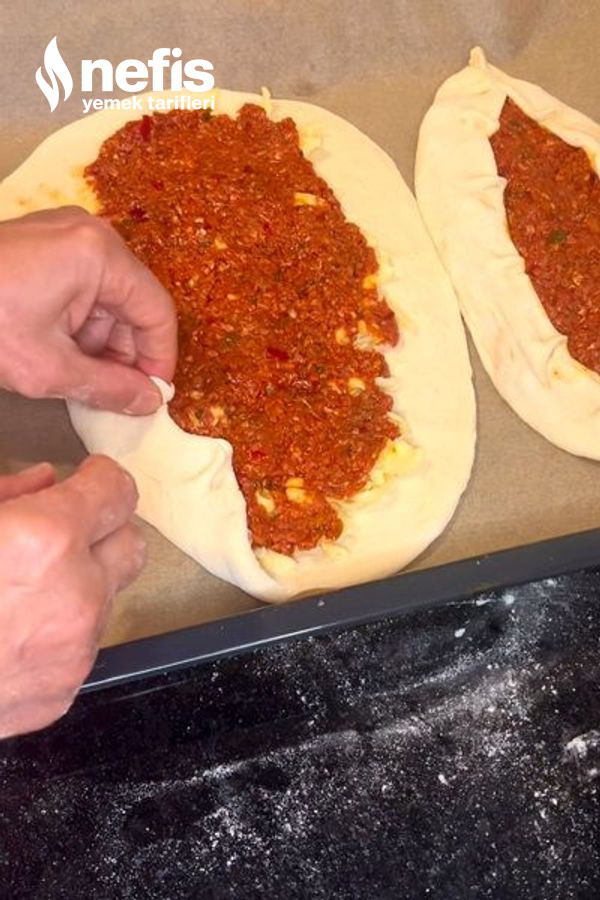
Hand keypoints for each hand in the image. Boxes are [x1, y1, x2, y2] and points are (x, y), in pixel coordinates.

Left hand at [0, 206, 176, 414]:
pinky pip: (82, 288)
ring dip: (97, 343)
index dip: (158, 360)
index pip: (156, 313)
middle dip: (123, 354)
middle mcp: (91, 235)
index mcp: (100, 256)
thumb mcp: (49, 368)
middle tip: (110, 394)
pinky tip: (57, 352)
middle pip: (132, 305)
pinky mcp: (46, 244)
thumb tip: (148, 402)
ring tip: (71, 375)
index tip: (152, 396)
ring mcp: (67, 235)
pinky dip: (76, 324)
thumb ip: (109, 388)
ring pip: (107, 300)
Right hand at [0, 456, 144, 738]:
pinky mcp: (63, 691)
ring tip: (21, 590)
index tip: (89, 476)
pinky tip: (11, 635)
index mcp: (45, 540)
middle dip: (105, 530)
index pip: (117, 491)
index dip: (103, 478)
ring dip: (79, 584)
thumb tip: (43, 481)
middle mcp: (76, 595)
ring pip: (106, 599)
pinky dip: (58, 632)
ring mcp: (74, 650)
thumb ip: (6, 492)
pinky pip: (80, 648)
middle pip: (132, 544)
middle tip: (68, 528)